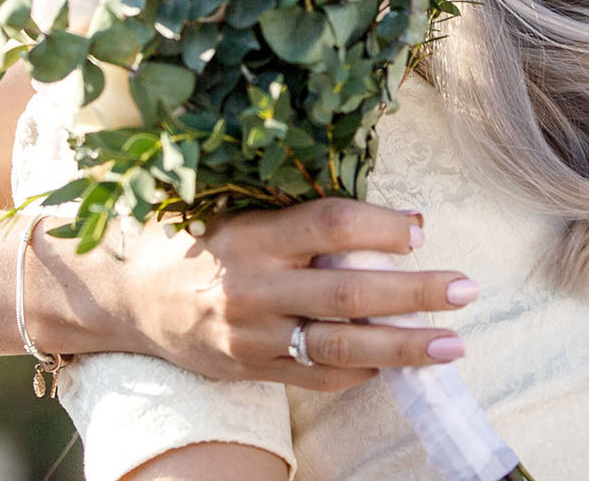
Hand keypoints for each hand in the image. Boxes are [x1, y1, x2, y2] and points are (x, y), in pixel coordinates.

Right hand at [75, 197, 479, 390]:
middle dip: (414, 293)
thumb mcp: (243, 213)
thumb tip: (396, 224)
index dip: (380, 226)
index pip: (328, 224)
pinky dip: (360, 369)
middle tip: (465, 289)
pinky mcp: (249, 369)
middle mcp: (252, 286)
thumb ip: (305, 222)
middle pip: (346, 292)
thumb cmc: (197, 240)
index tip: (421, 228)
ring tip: (453, 344)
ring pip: (338, 345)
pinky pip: (315, 375)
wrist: (123, 294)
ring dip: (402, 346)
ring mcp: (251, 335)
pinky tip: (398, 363)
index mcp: (253, 233)